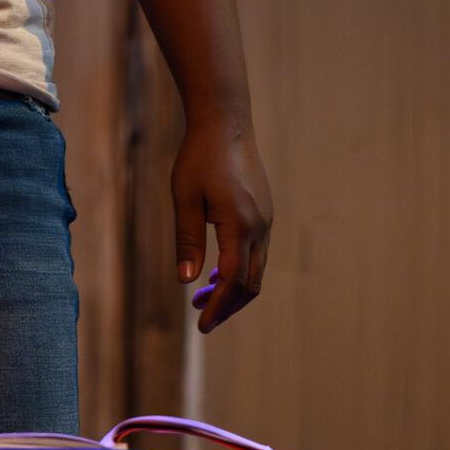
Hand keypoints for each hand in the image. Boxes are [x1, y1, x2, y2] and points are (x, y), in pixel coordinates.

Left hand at [173, 112, 271, 333]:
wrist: (225, 122)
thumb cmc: (198, 157)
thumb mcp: (184, 199)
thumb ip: (187, 241)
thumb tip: (187, 281)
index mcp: (240, 225)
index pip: (232, 281)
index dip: (218, 307)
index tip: (201, 326)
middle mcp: (259, 227)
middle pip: (250, 282)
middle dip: (228, 305)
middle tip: (202, 319)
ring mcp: (265, 219)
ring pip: (256, 269)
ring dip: (234, 288)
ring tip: (204, 296)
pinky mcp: (264, 212)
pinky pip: (256, 252)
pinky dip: (240, 268)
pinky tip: (218, 270)